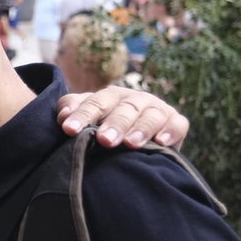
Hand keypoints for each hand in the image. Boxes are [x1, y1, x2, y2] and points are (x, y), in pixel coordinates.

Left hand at [57, 86, 188, 148]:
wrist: (137, 141)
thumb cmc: (105, 128)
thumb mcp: (88, 119)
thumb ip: (73, 111)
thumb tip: (62, 116)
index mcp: (111, 97)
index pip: (95, 103)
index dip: (82, 115)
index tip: (69, 129)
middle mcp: (134, 100)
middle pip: (124, 109)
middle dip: (114, 124)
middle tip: (104, 140)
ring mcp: (157, 109)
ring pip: (151, 116)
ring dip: (141, 129)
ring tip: (131, 144)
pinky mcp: (176, 122)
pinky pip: (177, 125)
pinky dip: (171, 131)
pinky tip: (162, 142)